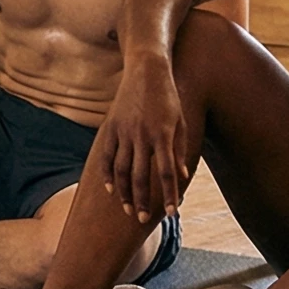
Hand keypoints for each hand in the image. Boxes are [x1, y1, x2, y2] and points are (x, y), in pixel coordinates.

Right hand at [101, 55, 190, 220]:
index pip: (166, 172)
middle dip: (142, 200)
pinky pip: (107, 155)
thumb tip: (181, 176)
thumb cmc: (168, 97)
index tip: (171, 213)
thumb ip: (179, 150)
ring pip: (121, 169)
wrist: (146, 69)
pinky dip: (107, 174)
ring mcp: (124, 131)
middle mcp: (142, 135)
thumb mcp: (181, 122)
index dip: (168, 194)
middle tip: (143, 219)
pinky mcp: (111, 126)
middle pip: (140, 176)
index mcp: (163, 134)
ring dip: (124, 192)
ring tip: (127, 210)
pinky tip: (110, 189)